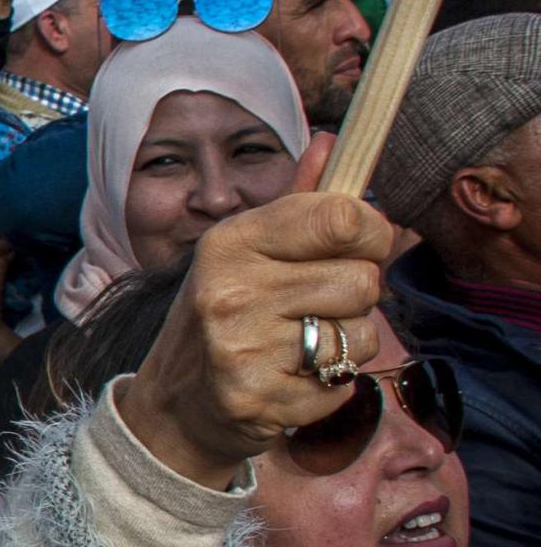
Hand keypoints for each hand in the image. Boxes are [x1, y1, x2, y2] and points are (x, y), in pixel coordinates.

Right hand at [121, 139, 392, 487]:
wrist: (175, 404)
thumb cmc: (227, 316)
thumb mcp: (248, 252)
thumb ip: (298, 202)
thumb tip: (335, 141)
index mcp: (231, 241)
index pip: (343, 217)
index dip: (371, 233)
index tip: (360, 246)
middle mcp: (230, 290)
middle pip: (362, 281)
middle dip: (354, 299)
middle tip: (314, 308)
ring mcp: (240, 348)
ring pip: (361, 336)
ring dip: (345, 347)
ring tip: (301, 347)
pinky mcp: (257, 399)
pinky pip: (344, 387)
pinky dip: (329, 389)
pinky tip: (291, 381)